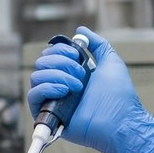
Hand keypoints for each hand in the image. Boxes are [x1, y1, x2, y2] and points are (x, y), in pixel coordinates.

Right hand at [28, 26, 153, 152]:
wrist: (121, 121)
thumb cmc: (120, 95)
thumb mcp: (111, 61)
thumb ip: (97, 44)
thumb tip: (80, 30)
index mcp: (71, 73)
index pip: (50, 55)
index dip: (60, 50)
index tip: (77, 56)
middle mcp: (60, 85)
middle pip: (41, 63)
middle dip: (61, 62)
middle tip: (81, 73)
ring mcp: (53, 100)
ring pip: (36, 77)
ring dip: (57, 75)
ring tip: (77, 86)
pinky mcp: (48, 115)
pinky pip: (33, 95)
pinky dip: (47, 88)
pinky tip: (64, 90)